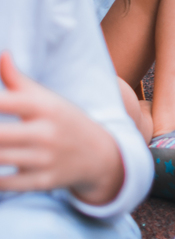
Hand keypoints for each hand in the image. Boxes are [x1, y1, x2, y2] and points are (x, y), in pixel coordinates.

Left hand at [0, 53, 123, 205]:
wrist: (101, 155)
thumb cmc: (64, 121)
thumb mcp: (47, 98)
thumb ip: (17, 79)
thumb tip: (2, 54)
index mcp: (45, 106)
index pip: (6, 101)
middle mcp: (47, 132)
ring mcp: (46, 159)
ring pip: (0, 159)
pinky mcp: (43, 181)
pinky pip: (6, 183)